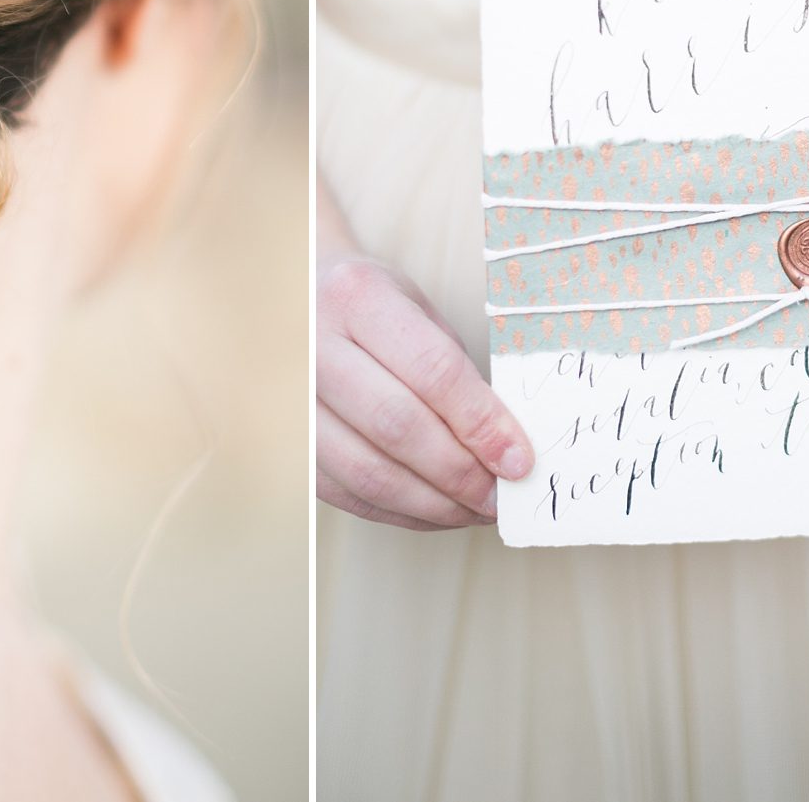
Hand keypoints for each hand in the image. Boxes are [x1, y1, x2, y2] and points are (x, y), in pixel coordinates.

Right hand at [316, 250, 533, 530]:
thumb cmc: (370, 306)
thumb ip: (454, 369)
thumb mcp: (415, 308)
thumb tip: (504, 444)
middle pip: (397, 426)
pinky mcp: (289, 443)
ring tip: (474, 510)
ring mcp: (291, 398)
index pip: (432, 370)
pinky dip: (400, 513)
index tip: (519, 460)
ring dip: (433, 505)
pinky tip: (434, 510)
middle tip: (501, 497)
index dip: (481, 423)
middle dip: (460, 473)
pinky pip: (348, 495)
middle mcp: (313, 345)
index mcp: (357, 296)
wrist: (295, 300)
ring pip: (368, 473)